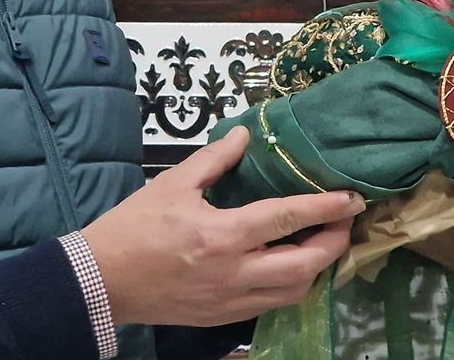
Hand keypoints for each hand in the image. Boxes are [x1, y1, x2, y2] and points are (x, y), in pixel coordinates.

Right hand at [81, 126, 364, 326]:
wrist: (101, 281)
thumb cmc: (133, 228)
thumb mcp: (173, 184)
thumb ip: (215, 158)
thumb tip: (245, 136)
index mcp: (222, 234)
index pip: (287, 218)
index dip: (326, 207)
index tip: (351, 197)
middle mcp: (233, 272)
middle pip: (304, 265)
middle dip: (334, 243)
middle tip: (343, 221)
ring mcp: (230, 300)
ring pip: (294, 291)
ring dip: (317, 268)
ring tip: (322, 242)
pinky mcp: (223, 317)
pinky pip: (271, 305)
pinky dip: (291, 285)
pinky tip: (292, 265)